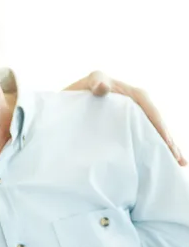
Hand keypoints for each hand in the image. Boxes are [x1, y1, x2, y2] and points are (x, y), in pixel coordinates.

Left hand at [64, 71, 186, 165]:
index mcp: (132, 94)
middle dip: (168, 142)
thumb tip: (102, 87)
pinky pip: (142, 139)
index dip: (159, 126)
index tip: (166, 143)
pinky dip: (151, 150)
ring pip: (152, 134)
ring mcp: (133, 119)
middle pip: (156, 124)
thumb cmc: (81, 89)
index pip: (150, 110)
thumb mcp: (89, 83)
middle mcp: (138, 106)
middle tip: (178, 160)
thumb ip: (95, 82)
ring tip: (177, 165)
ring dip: (164, 149)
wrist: (69, 104)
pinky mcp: (127, 130)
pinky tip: (159, 163)